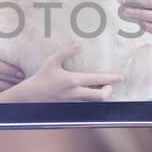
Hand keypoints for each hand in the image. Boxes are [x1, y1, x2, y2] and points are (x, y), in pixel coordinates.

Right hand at [5, 44, 121, 102]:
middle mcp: (76, 93)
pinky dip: (90, 100)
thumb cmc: (41, 77)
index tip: (121, 77)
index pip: (98, 80)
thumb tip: (79, 44)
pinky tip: (89, 94)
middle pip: (100, 97)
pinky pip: (85, 105)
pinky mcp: (70, 107)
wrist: (31, 96)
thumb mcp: (52, 62)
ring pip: (93, 102)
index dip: (112, 79)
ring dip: (100, 96)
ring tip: (101, 88)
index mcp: (73, 80)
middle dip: (108, 91)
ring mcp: (73, 102)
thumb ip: (66, 52)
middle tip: (110, 85)